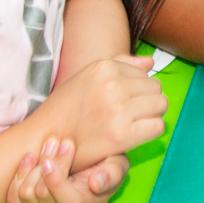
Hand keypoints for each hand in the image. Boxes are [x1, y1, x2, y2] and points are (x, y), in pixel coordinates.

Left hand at [6, 139, 125, 202]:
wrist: (86, 164)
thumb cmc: (104, 164)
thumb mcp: (117, 165)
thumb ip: (112, 173)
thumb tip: (95, 184)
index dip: (58, 180)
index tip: (58, 152)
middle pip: (43, 195)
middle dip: (48, 163)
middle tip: (55, 140)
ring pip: (26, 195)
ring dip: (33, 166)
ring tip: (47, 145)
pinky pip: (14, 198)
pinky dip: (19, 175)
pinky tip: (31, 157)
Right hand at [36, 54, 166, 166]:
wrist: (42, 140)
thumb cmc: (65, 109)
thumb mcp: (87, 77)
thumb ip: (120, 65)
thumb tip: (150, 62)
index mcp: (104, 67)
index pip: (145, 73)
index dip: (138, 89)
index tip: (124, 102)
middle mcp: (113, 85)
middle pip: (156, 88)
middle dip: (147, 102)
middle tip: (129, 115)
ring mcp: (118, 109)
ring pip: (160, 105)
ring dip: (151, 116)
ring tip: (131, 124)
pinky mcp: (121, 134)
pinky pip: (158, 126)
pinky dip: (150, 132)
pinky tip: (134, 135)